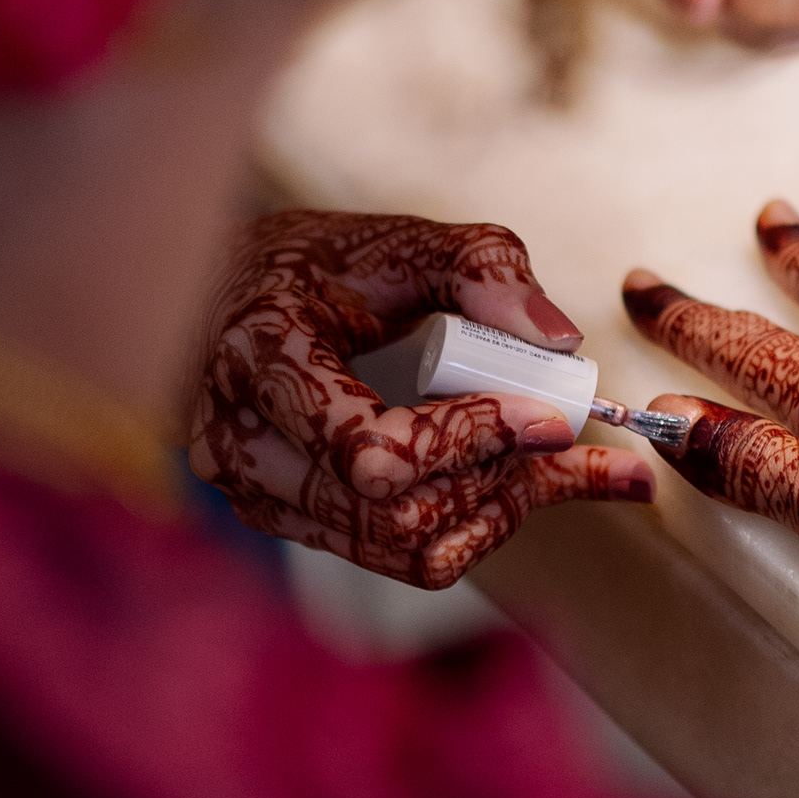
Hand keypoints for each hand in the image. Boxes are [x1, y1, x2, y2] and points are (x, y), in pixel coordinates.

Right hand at [188, 210, 652, 588]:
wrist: (237, 298)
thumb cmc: (318, 267)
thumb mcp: (397, 240)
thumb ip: (481, 267)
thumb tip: (557, 338)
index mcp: (260, 360)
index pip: (369, 451)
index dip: (468, 441)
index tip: (546, 416)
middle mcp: (243, 445)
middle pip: (397, 513)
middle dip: (495, 474)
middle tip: (561, 429)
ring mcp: (264, 497)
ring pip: (407, 548)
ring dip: (497, 507)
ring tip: (551, 454)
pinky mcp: (299, 525)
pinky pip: (403, 558)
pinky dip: (476, 524)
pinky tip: (517, 479)